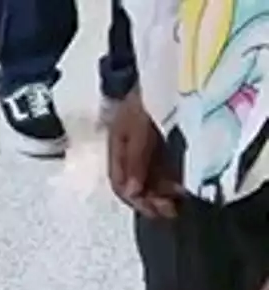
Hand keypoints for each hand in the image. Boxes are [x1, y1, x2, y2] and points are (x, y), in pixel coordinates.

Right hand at [107, 89, 182, 218]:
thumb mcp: (138, 128)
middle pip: (135, 184)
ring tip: (179, 200)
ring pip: (150, 178)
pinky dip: (172, 179)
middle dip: (151, 200)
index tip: (154, 210)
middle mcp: (127, 151)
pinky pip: (163, 168)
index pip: (119, 183)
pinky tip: (182, 185)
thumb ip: (134, 158)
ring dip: (163, 192)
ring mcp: (144, 148)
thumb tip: (130, 192)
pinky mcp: (160, 143)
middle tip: (170, 211)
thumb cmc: (145, 95)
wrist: (164, 69)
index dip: (135, 199)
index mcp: (115, 148)